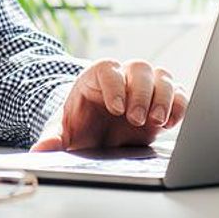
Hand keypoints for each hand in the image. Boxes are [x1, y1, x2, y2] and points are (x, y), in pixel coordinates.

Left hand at [31, 59, 186, 151]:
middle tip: (137, 119)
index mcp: (97, 76)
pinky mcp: (163, 101)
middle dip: (141, 93)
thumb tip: (40, 150)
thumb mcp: (64, 129)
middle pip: (139, 67)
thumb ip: (53, 137)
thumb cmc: (80, 124)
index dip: (114, 85)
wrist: (97, 131)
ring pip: (162, 76)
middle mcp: (124, 76)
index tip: (116, 108)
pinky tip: (170, 124)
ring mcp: (146, 86)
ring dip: (163, 97)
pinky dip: (179, 106)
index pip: (108, 69)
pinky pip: (178, 93)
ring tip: (157, 122)